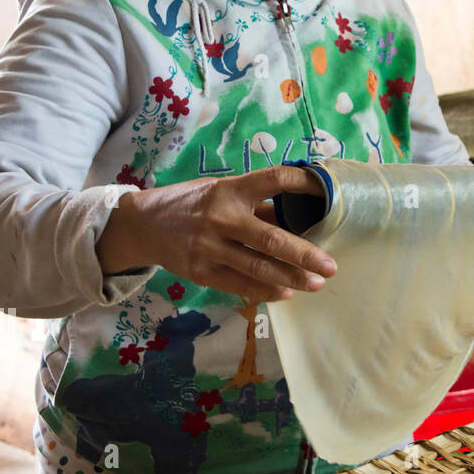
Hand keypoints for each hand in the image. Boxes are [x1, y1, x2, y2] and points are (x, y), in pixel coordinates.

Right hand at [96, 166, 337, 302]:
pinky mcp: (199, 272)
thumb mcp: (223, 191)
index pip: (274, 180)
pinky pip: (238, 285)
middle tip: (331, 266)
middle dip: (304, 254)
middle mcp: (221, 217)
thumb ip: (257, 203)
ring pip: (256, 266)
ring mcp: (208, 247)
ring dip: (290, 277)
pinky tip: (286, 293)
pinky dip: (264, 290)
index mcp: (231, 189)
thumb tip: (304, 212)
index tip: (329, 192)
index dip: (304, 184)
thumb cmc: (195, 203)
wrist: (142, 224)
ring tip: (316, 284)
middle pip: (269, 238)